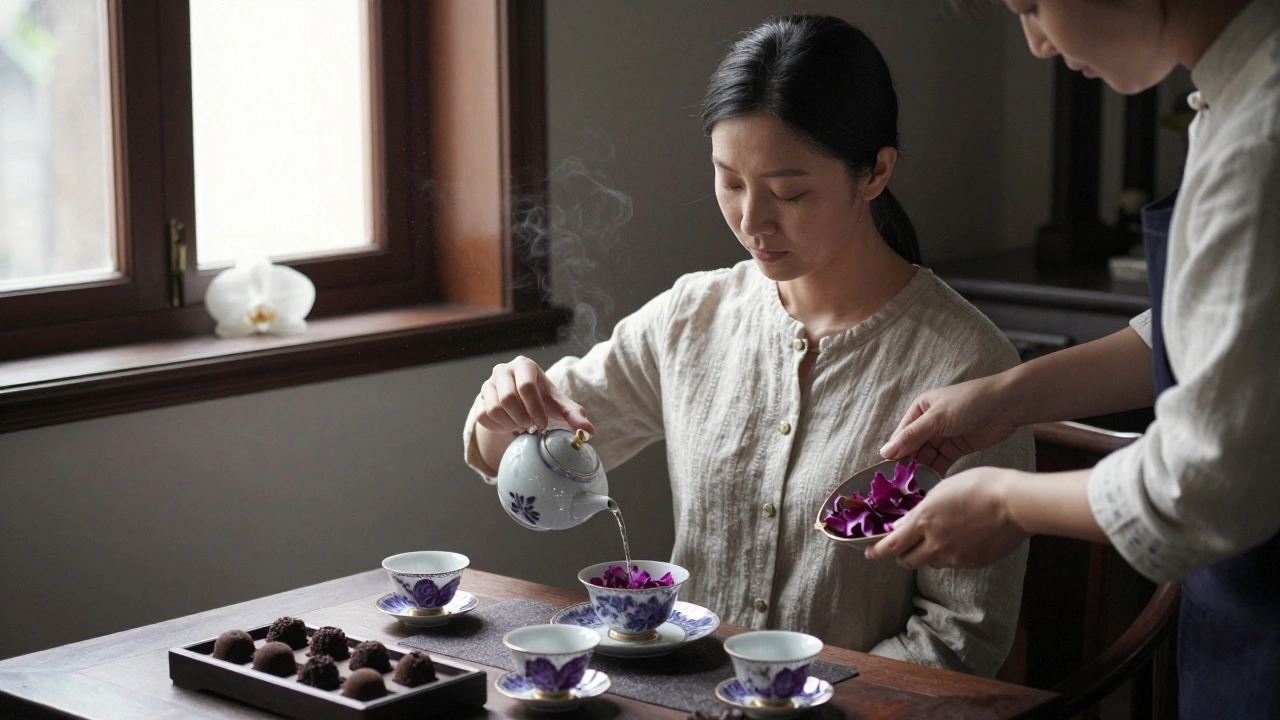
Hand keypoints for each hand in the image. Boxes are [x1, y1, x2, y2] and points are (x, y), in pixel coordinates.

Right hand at [477, 356, 593, 435]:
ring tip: (521, 426)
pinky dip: (498, 428)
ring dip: (510, 424)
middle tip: (531, 426)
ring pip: (493, 409)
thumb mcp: (559, 404)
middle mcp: (503, 370)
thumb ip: (574, 415)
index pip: (526, 386)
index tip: (542, 425)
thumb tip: (588, 431)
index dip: (535, 410)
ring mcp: (488, 383)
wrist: (522, 401)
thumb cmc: (543, 399)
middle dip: (522, 418)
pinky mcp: (479, 398)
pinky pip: (483, 417)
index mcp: (524, 365)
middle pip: (508, 398)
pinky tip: (509, 426)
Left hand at [864, 467, 1029, 569]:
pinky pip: (952, 563)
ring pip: (929, 562)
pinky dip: (948, 555)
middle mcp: (935, 542)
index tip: (870, 553)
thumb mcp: (943, 489)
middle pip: (906, 560)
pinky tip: (960, 540)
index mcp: (924, 520)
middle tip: (902, 546)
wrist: (1015, 503)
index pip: (892, 545)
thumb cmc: (981, 485)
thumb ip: (921, 509)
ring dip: (925, 554)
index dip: (877, 552)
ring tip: (937, 538)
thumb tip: (903, 524)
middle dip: (901, 555)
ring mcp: (954, 556)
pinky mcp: (972, 562)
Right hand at [879, 374, 1018, 474]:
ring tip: (916, 488)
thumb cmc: (969, 403)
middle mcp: (928, 423)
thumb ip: (911, 436)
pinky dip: (936, 473)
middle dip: (908, 465)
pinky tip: (931, 485)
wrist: (1007, 405)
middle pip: (913, 448)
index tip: (889, 475)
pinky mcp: (957, 448)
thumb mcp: (936, 418)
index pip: (901, 435)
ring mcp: (943, 437)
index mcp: (920, 410)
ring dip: (922, 471)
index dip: (895, 454)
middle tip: (902, 486)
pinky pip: (941, 463)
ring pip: (926, 457)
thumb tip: (885, 452)